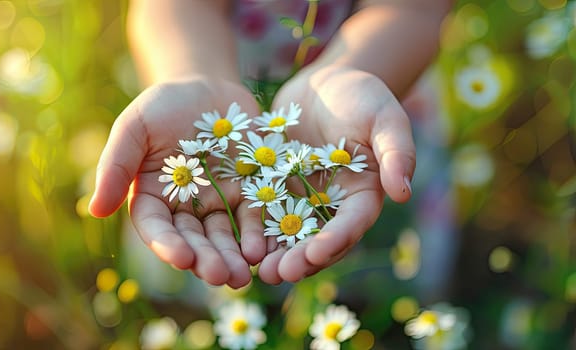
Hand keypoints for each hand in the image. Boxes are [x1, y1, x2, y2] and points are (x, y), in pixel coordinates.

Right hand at [88, 76, 260, 287]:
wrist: (208, 88)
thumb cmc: (164, 105)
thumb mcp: (135, 126)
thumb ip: (117, 164)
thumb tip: (95, 211)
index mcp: (154, 196)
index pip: (157, 227)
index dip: (168, 244)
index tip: (181, 258)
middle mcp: (186, 207)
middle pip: (194, 239)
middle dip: (206, 259)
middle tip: (221, 277)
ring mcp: (220, 201)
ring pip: (225, 236)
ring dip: (233, 257)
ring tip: (243, 276)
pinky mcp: (249, 191)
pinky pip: (255, 217)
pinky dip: (258, 235)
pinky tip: (263, 250)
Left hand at [250, 65, 415, 283]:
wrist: (324, 85)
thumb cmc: (362, 97)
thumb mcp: (385, 118)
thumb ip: (396, 153)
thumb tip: (403, 194)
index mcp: (362, 195)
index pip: (350, 224)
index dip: (334, 241)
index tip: (315, 254)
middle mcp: (333, 204)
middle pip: (318, 239)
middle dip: (300, 259)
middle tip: (278, 274)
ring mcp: (303, 199)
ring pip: (289, 233)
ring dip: (276, 253)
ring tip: (258, 270)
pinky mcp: (278, 188)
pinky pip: (265, 212)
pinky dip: (255, 229)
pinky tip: (237, 241)